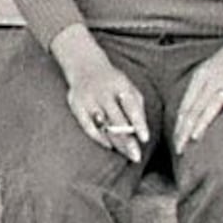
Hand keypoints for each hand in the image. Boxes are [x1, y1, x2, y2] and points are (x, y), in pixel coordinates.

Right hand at [53, 29, 149, 163]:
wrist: (85, 66)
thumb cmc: (113, 82)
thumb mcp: (129, 87)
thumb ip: (137, 106)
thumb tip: (141, 130)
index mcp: (120, 84)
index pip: (131, 106)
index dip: (139, 123)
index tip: (145, 138)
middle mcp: (103, 92)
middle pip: (116, 120)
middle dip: (128, 140)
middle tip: (136, 156)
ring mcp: (88, 99)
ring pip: (103, 126)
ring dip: (116, 142)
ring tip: (126, 154)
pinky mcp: (77, 107)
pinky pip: (88, 127)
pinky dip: (99, 138)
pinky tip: (110, 146)